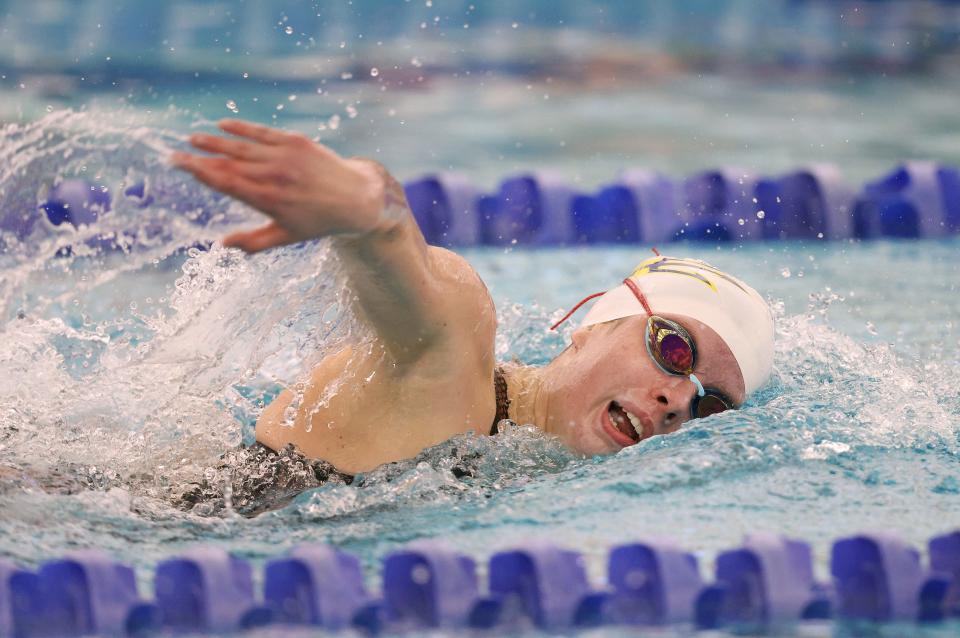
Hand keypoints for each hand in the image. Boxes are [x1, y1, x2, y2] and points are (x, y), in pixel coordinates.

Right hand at [171, 120, 386, 252]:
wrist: (357, 199)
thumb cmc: (318, 221)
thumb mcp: (287, 237)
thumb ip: (253, 242)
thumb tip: (221, 244)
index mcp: (268, 200)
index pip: (225, 182)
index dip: (199, 172)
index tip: (179, 165)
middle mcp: (274, 176)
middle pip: (228, 162)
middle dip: (199, 156)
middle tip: (175, 154)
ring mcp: (285, 156)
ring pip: (242, 145)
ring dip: (215, 140)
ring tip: (193, 138)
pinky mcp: (296, 141)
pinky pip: (263, 131)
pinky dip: (242, 127)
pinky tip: (223, 124)